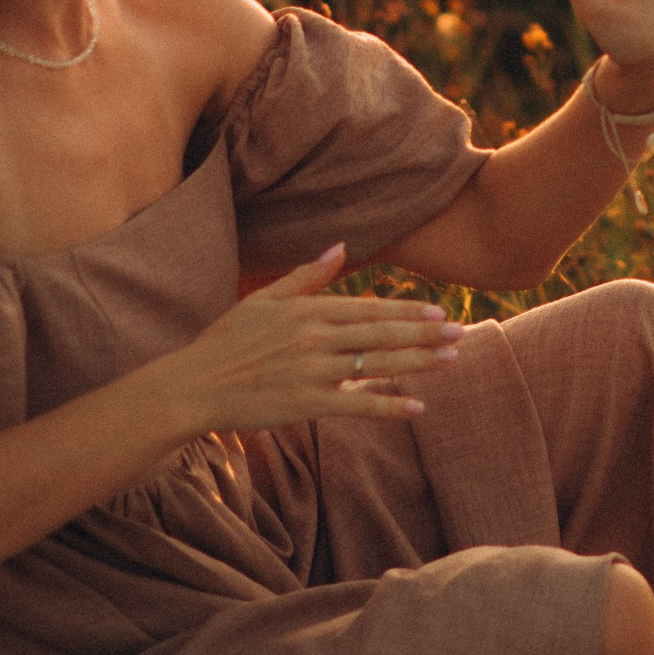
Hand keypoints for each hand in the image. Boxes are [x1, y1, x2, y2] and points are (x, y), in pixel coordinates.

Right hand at [174, 248, 466, 432]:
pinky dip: (388, 407)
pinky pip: (356, 405)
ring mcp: (312, 371)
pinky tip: (416, 408)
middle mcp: (314, 338)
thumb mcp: (264, 300)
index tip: (436, 311)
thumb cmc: (227, 342)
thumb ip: (305, 275)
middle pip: (380, 335)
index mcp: (306, 311)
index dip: (404, 312)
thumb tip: (340, 246)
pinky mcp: (305, 403)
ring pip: (376, 366)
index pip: (366, 310)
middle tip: (459, 332)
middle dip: (423, 334)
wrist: (194, 385)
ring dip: (416, 363)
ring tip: (449, 359)